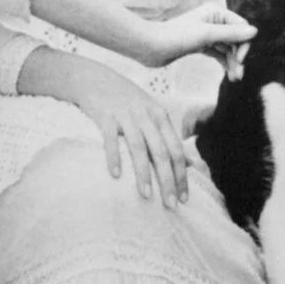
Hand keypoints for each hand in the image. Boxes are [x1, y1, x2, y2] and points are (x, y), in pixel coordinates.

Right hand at [63, 58, 189, 207]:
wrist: (94, 78)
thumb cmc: (125, 100)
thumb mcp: (151, 112)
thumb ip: (167, 136)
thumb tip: (190, 163)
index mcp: (160, 116)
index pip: (177, 150)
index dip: (182, 175)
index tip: (185, 199)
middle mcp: (146, 115)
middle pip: (162, 152)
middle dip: (168, 180)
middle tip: (171, 205)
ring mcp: (125, 115)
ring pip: (139, 148)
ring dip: (143, 173)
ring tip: (146, 196)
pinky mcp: (105, 116)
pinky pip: (110, 139)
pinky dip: (114, 157)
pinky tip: (115, 176)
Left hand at [141, 3, 255, 68]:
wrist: (151, 47)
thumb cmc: (177, 36)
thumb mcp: (206, 34)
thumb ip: (231, 33)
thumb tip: (255, 31)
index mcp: (216, 12)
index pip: (240, 26)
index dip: (244, 43)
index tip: (242, 60)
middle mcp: (214, 20)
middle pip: (235, 38)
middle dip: (239, 56)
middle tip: (239, 75)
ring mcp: (207, 33)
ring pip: (227, 48)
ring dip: (233, 62)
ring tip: (235, 78)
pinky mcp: (201, 45)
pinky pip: (219, 53)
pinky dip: (224, 62)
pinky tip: (229, 74)